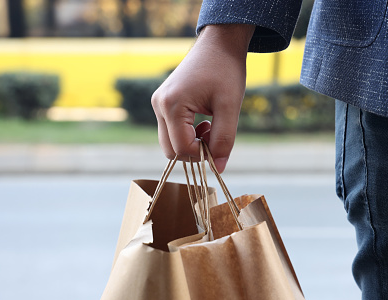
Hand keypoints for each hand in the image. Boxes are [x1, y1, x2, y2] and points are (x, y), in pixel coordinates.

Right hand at [151, 24, 254, 172]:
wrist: (219, 44)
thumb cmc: (226, 70)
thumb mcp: (230, 107)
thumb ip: (224, 140)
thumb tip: (218, 168)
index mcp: (171, 105)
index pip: (181, 149)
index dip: (202, 155)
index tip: (220, 146)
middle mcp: (159, 105)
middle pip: (170, 150)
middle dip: (195, 151)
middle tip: (216, 137)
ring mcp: (158, 103)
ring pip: (170, 142)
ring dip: (192, 143)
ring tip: (211, 127)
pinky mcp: (163, 103)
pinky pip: (172, 130)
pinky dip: (188, 134)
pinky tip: (205, 122)